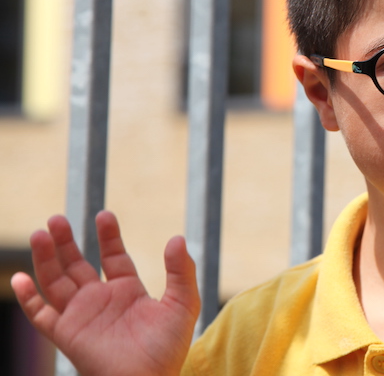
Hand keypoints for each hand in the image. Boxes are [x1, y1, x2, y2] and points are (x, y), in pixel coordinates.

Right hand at [11, 212, 199, 375]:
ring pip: (56, 281)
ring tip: (41, 234)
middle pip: (77, 265)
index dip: (108, 236)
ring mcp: (81, 316)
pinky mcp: (66, 334)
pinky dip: (28, 298)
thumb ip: (181, 271)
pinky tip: (20, 278)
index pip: (113, 257)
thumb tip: (177, 238)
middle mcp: (101, 300)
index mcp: (128, 291)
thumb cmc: (167, 349)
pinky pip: (40, 315)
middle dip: (66, 241)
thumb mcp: (183, 304)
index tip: (104, 215)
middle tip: (56, 218)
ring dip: (46, 259)